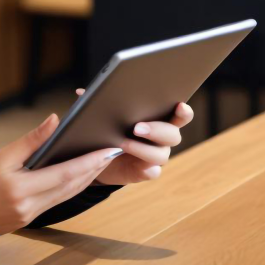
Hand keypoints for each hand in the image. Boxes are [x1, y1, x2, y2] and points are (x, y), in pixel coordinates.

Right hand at [0, 112, 125, 237]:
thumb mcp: (0, 156)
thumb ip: (30, 140)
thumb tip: (54, 121)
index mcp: (21, 188)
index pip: (64, 174)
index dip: (89, 162)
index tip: (107, 150)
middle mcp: (31, 205)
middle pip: (72, 186)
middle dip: (94, 169)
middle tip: (112, 152)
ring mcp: (33, 215)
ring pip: (68, 195)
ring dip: (87, 178)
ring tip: (102, 162)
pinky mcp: (32, 218)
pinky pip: (58, 200)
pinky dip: (72, 187)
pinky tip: (80, 176)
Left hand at [74, 88, 193, 186]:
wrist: (99, 156)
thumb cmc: (107, 128)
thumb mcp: (103, 114)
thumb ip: (97, 101)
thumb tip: (81, 92)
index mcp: (157, 118)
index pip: (178, 114)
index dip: (183, 111)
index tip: (180, 105)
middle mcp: (161, 138)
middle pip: (173, 134)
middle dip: (157, 129)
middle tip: (137, 127)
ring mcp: (156, 156)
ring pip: (162, 154)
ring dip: (144, 148)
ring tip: (122, 143)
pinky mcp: (145, 172)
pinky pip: (153, 172)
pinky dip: (146, 168)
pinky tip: (138, 166)